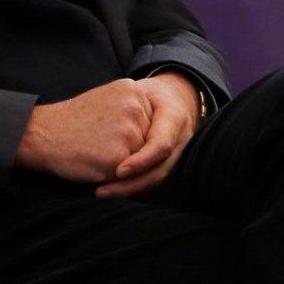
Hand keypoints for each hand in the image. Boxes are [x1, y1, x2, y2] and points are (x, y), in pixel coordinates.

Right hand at [16, 79, 153, 182]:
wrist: (42, 134)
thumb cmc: (72, 122)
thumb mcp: (108, 101)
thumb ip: (133, 111)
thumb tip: (157, 135)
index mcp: (134, 90)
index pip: (152, 123)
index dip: (132, 135)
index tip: (109, 133)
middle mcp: (136, 107)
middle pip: (149, 143)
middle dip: (131, 150)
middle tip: (99, 141)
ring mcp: (130, 131)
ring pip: (141, 161)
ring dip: (123, 164)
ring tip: (96, 150)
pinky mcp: (121, 156)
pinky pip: (129, 176)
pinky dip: (113, 175)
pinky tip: (94, 161)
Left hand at [97, 73, 201, 198]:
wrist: (172, 98)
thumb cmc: (148, 94)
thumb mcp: (138, 91)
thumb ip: (128, 109)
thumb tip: (106, 131)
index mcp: (175, 117)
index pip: (161, 145)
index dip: (141, 161)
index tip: (119, 171)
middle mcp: (182, 140)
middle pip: (160, 171)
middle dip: (131, 185)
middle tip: (101, 191)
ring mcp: (179, 155)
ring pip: (157, 181)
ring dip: (130, 190)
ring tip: (102, 192)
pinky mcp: (171, 165)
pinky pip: (153, 181)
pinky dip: (134, 188)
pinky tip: (113, 189)